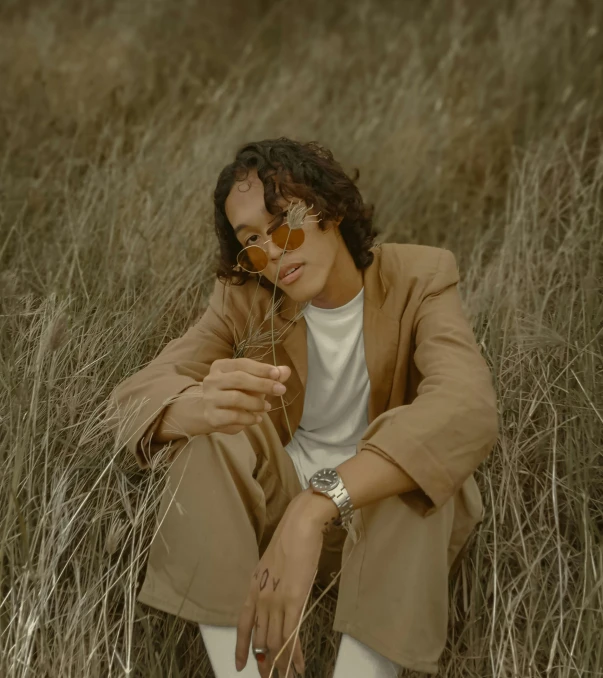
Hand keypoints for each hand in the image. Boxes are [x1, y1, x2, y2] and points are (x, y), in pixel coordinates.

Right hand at [202, 358, 290, 434]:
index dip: (261, 368)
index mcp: (221, 366)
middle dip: (262, 384)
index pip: (242, 364)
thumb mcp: (252, 382)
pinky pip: (233, 416)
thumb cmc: (235, 392)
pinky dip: (249, 418)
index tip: (277, 374)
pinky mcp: (212, 416)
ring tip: (268, 407)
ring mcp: (210, 398)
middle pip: (239, 379)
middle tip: (281, 390)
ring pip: (236, 398)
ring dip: (256, 403)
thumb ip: (269, 376)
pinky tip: (258, 419)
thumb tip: (286, 370)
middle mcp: (212, 380)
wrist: (212, 413)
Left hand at [235, 494, 330, 676]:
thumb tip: (280, 596)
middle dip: (265, 661)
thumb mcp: (275, 564)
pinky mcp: (293, 601)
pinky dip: (293, 655)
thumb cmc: (291, 539)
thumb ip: (274, 583)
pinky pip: (291, 636)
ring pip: (275, 642)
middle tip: (271, 677)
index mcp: (253, 587)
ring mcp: (276, 601)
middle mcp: (261, 597)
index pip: (242, 625)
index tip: (241, 665)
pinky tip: (297, 667)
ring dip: (280, 664)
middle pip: (260, 639)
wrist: (300, 526)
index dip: (241, 647)